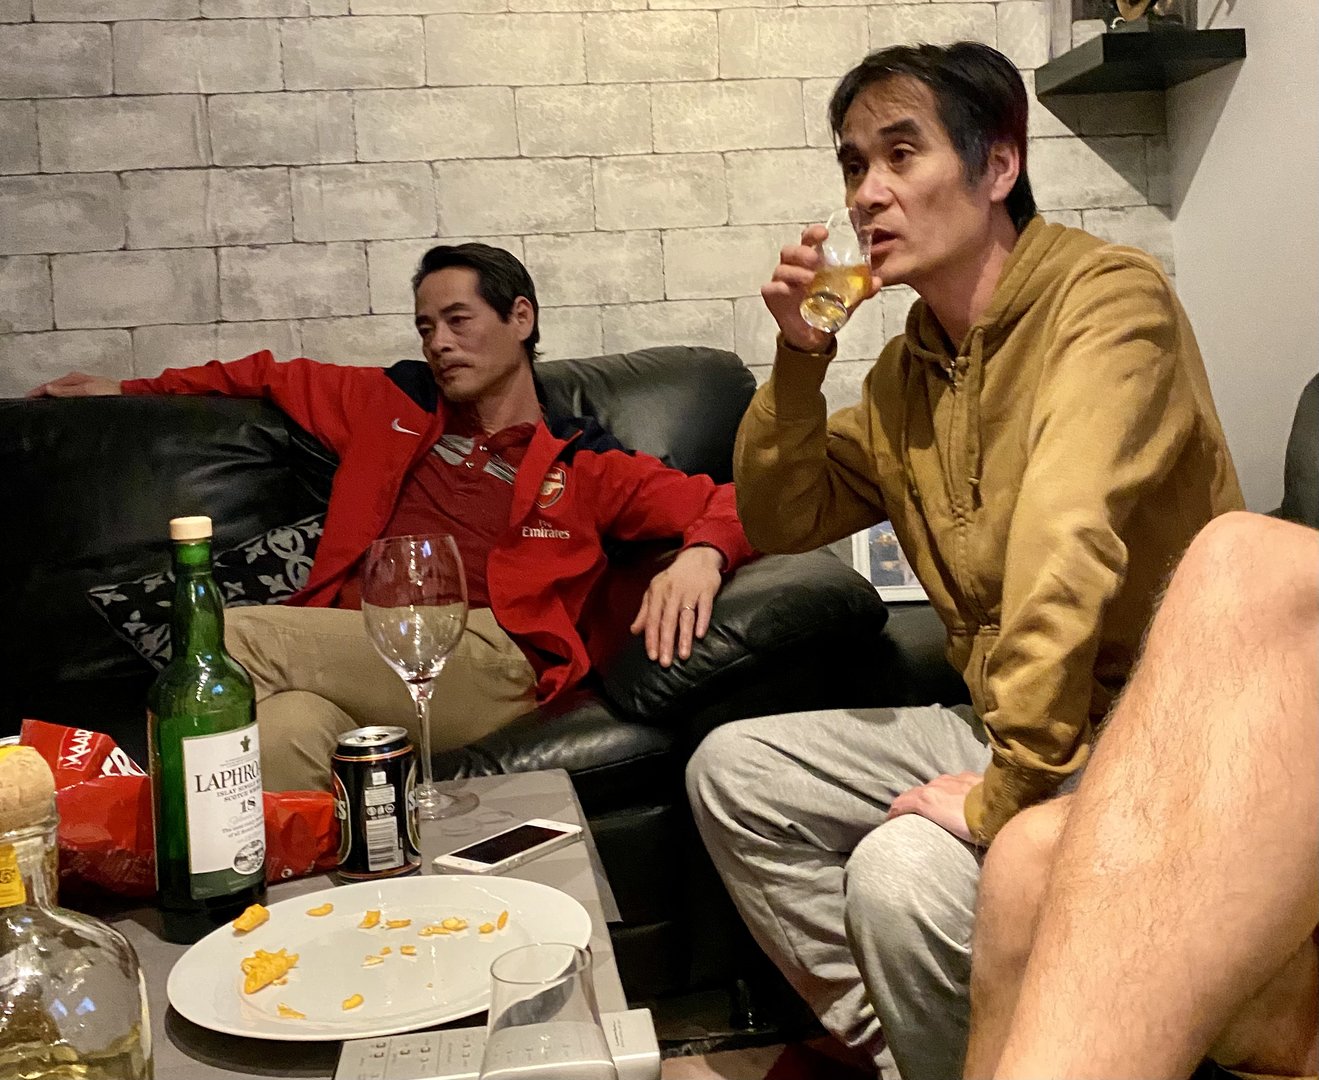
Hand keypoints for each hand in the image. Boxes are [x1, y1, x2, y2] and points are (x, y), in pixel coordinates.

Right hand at [27, 372, 122, 397]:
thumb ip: (67, 391)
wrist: (128, 396)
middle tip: (32, 404)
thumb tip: (48, 389)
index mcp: (74, 378)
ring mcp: (83, 388)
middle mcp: (77, 381)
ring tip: (43, 406)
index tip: (27, 399)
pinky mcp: (88, 395)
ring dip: (52, 398)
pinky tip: (62, 407)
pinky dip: (62, 401)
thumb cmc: (111, 392)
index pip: (50, 385)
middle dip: (42, 394)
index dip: (37, 392)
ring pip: (61, 393)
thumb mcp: (86, 391)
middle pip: (54, 388)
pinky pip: (70, 397)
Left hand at [629, 545, 724, 667]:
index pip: (653, 620)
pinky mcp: (706, 591)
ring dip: (684, 637)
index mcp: (658, 594)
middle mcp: (672, 594)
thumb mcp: (655, 590)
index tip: (652, 656)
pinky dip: (702, 621)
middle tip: (665, 662)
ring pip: (686, 617)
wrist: (697, 558)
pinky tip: (701, 635)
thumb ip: (645, 611)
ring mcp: (690, 592)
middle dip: (666, 643)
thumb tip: (634, 631)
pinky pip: (704, 608)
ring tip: (683, 655)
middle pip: (668, 622)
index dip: (652, 638)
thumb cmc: (673, 578)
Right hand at [761, 222, 881, 353]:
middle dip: (801, 251)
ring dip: (794, 271)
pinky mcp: (773, 298)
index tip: (824, 234)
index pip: (808, 240)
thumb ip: (861, 290)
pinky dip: (777, 287)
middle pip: (790, 251)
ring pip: (781, 268)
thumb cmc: (827, 309)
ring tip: (809, 279)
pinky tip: (786, 290)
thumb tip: (877, 281)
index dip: (813, 234)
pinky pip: (770, 288)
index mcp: (810, 262)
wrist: (814, 336)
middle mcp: (794, 268)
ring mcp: (782, 282)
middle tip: (813, 258)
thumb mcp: (848, 300)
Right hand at [886, 771, 980, 843]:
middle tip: (913, 816)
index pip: (902, 802)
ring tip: (938, 809)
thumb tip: (936, 848)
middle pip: (917, 792)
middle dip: (912, 803)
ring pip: (935, 786)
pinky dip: (950, 791)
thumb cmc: (977, 826)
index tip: (890, 821)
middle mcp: (936, 784)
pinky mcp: (969, 775)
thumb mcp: (951, 834)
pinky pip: (952, 782)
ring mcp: (953, 778)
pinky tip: (959, 799)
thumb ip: (937, 833)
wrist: (1004, 807)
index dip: (894, 812)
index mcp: (927, 798)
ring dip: (933, 796)